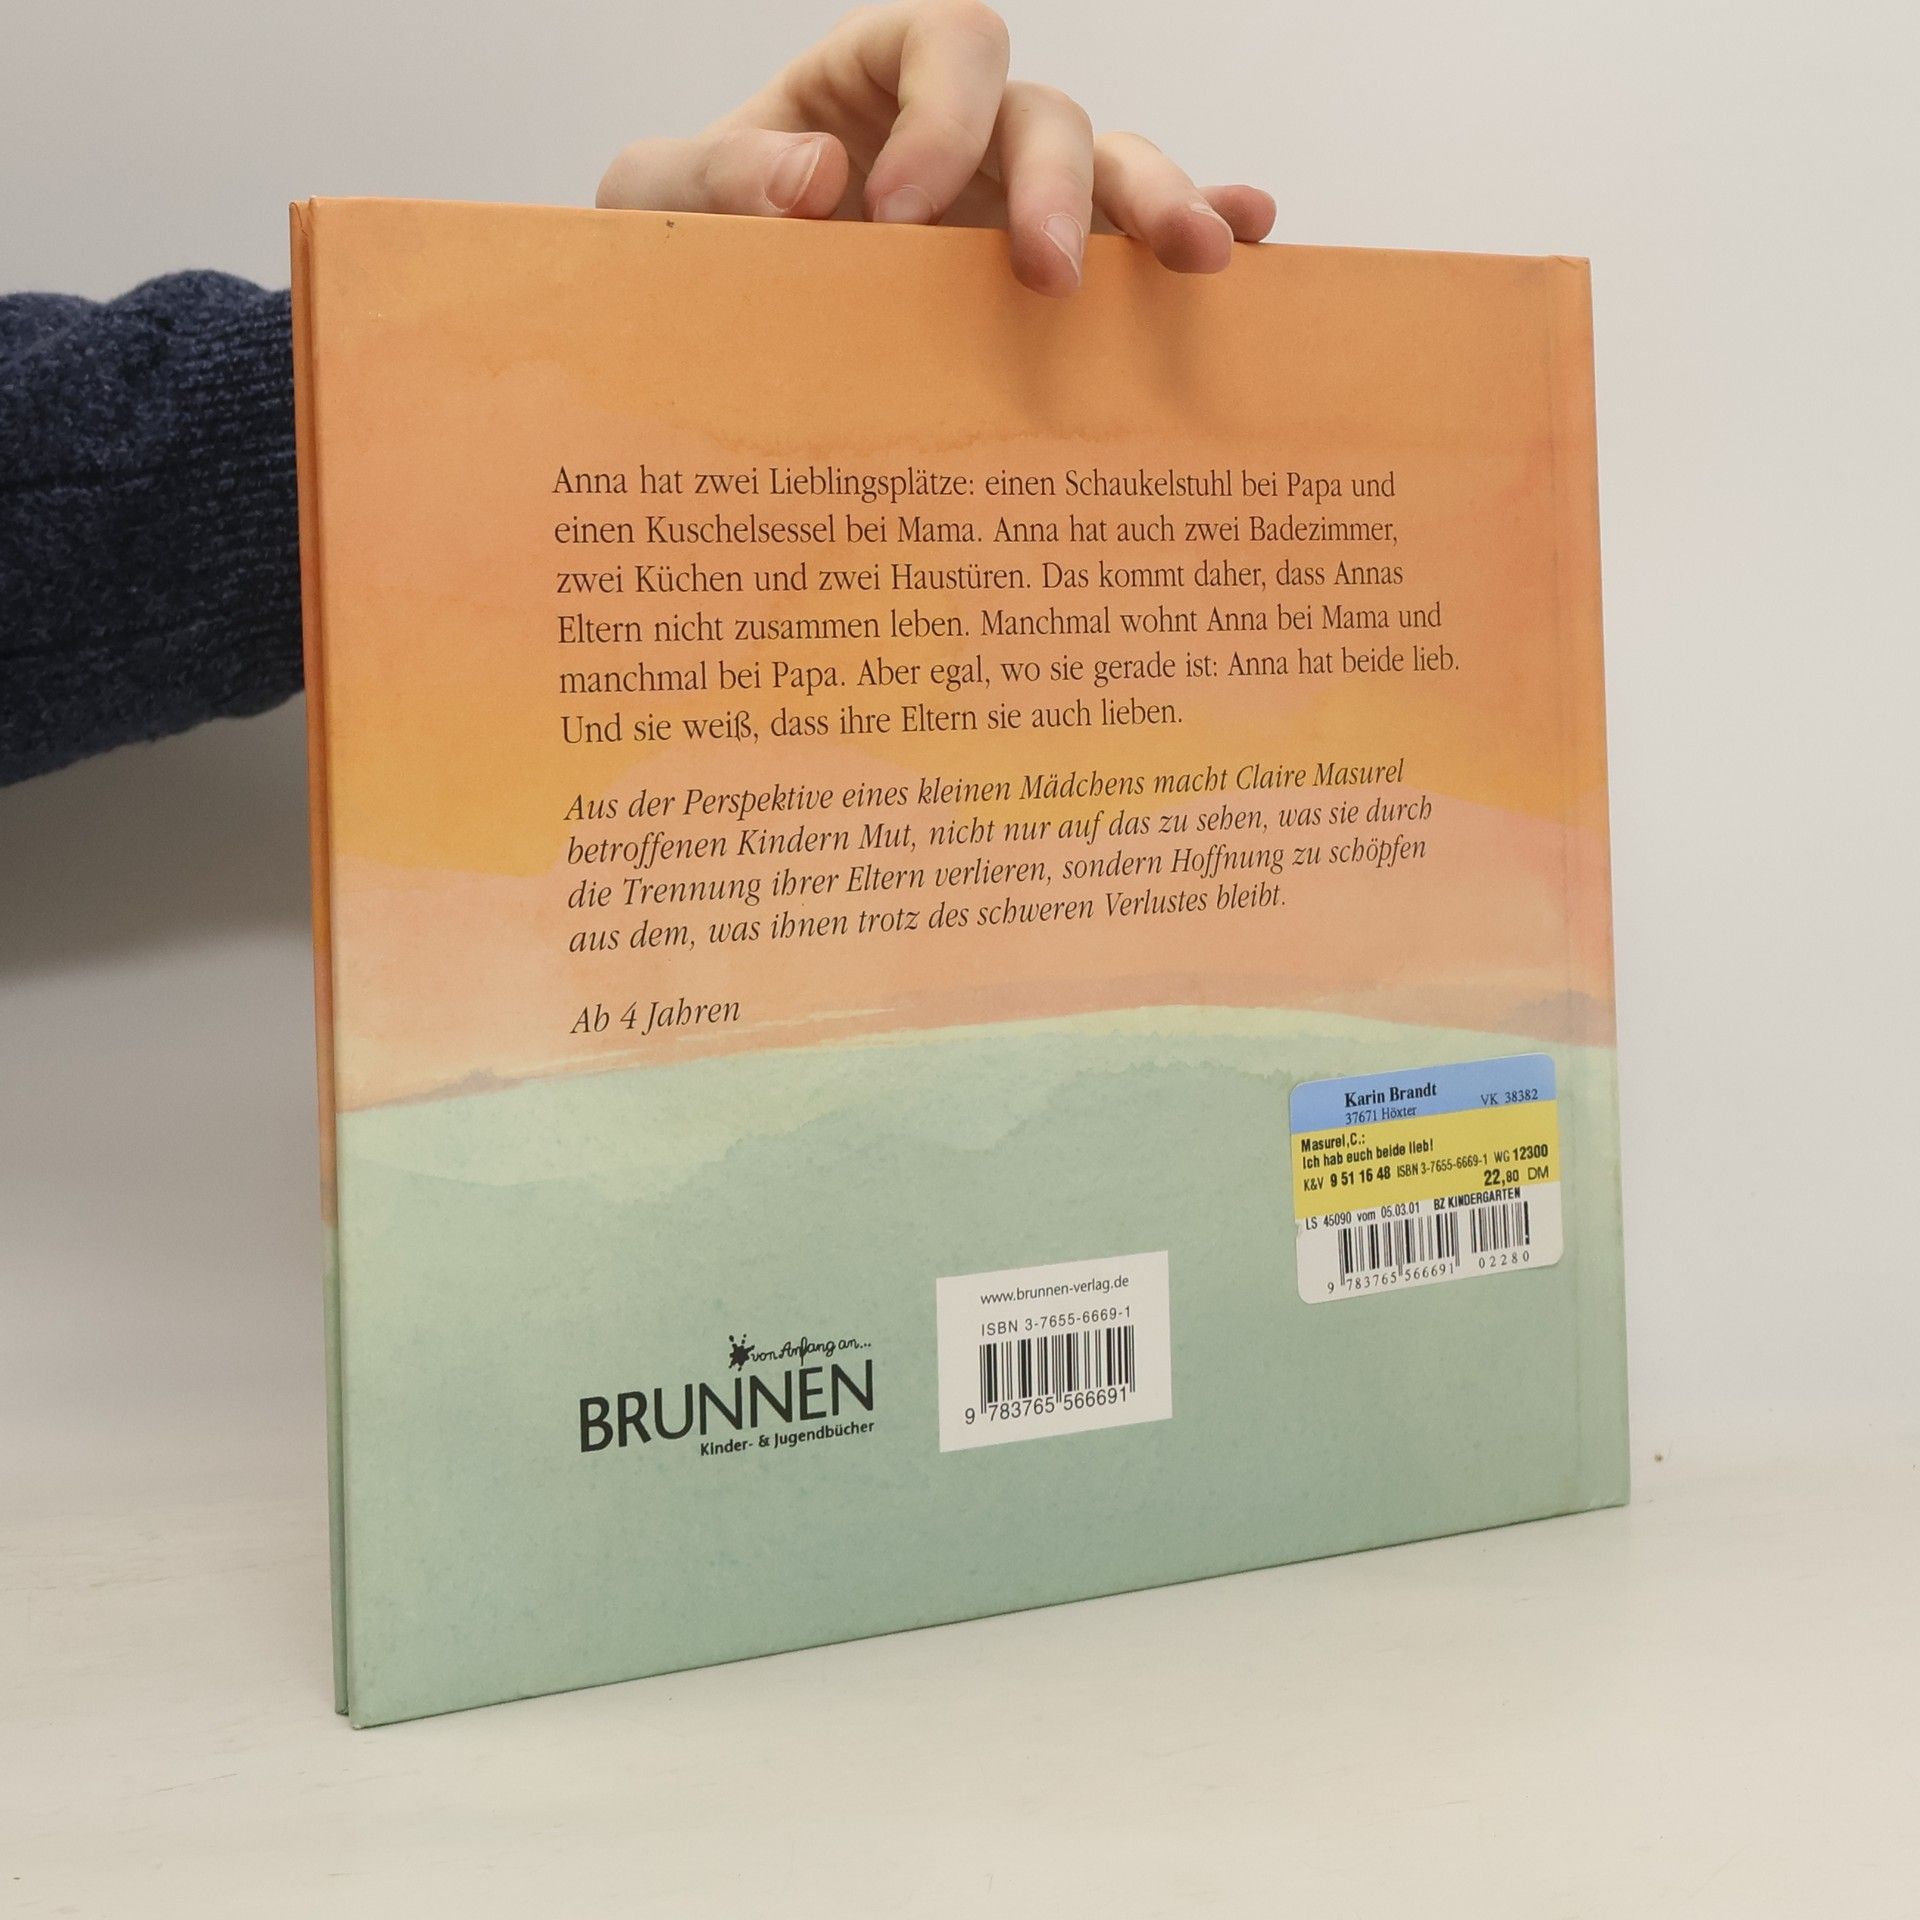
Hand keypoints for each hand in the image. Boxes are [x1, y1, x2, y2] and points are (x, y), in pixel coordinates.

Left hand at [596, 0, 1274, 296]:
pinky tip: (1247, 238)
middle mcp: (957, 133)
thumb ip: (709, 178)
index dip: (939, 113)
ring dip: (1158, 204)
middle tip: (1045, 276)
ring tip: (1202, 253)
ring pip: (1107, 171)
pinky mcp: (1038, 277)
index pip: (942, 43)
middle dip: (1055, 186)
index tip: (894, 215)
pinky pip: (1128, 242)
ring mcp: (1010, 206)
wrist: (707, 339)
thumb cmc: (686, 252)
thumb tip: (818, 178)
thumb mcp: (654, 203)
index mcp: (870, 82)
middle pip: (1043, 112)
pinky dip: (1193, 226)